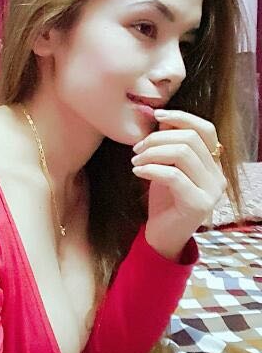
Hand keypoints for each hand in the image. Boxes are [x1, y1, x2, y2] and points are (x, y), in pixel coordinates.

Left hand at [130, 109, 226, 259]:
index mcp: (213, 164)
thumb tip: (161, 117)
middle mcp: (218, 175)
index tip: (156, 115)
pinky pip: (173, 175)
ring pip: (182, 154)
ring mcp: (211, 190)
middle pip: (190, 138)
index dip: (181, 117)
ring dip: (152, 153)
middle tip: (136, 150)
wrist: (162, 236)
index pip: (205, 129)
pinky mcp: (199, 204)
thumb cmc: (163, 201)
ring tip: (135, 162)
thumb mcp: (166, 167)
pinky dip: (151, 169)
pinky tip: (137, 172)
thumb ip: (169, 146)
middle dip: (157, 138)